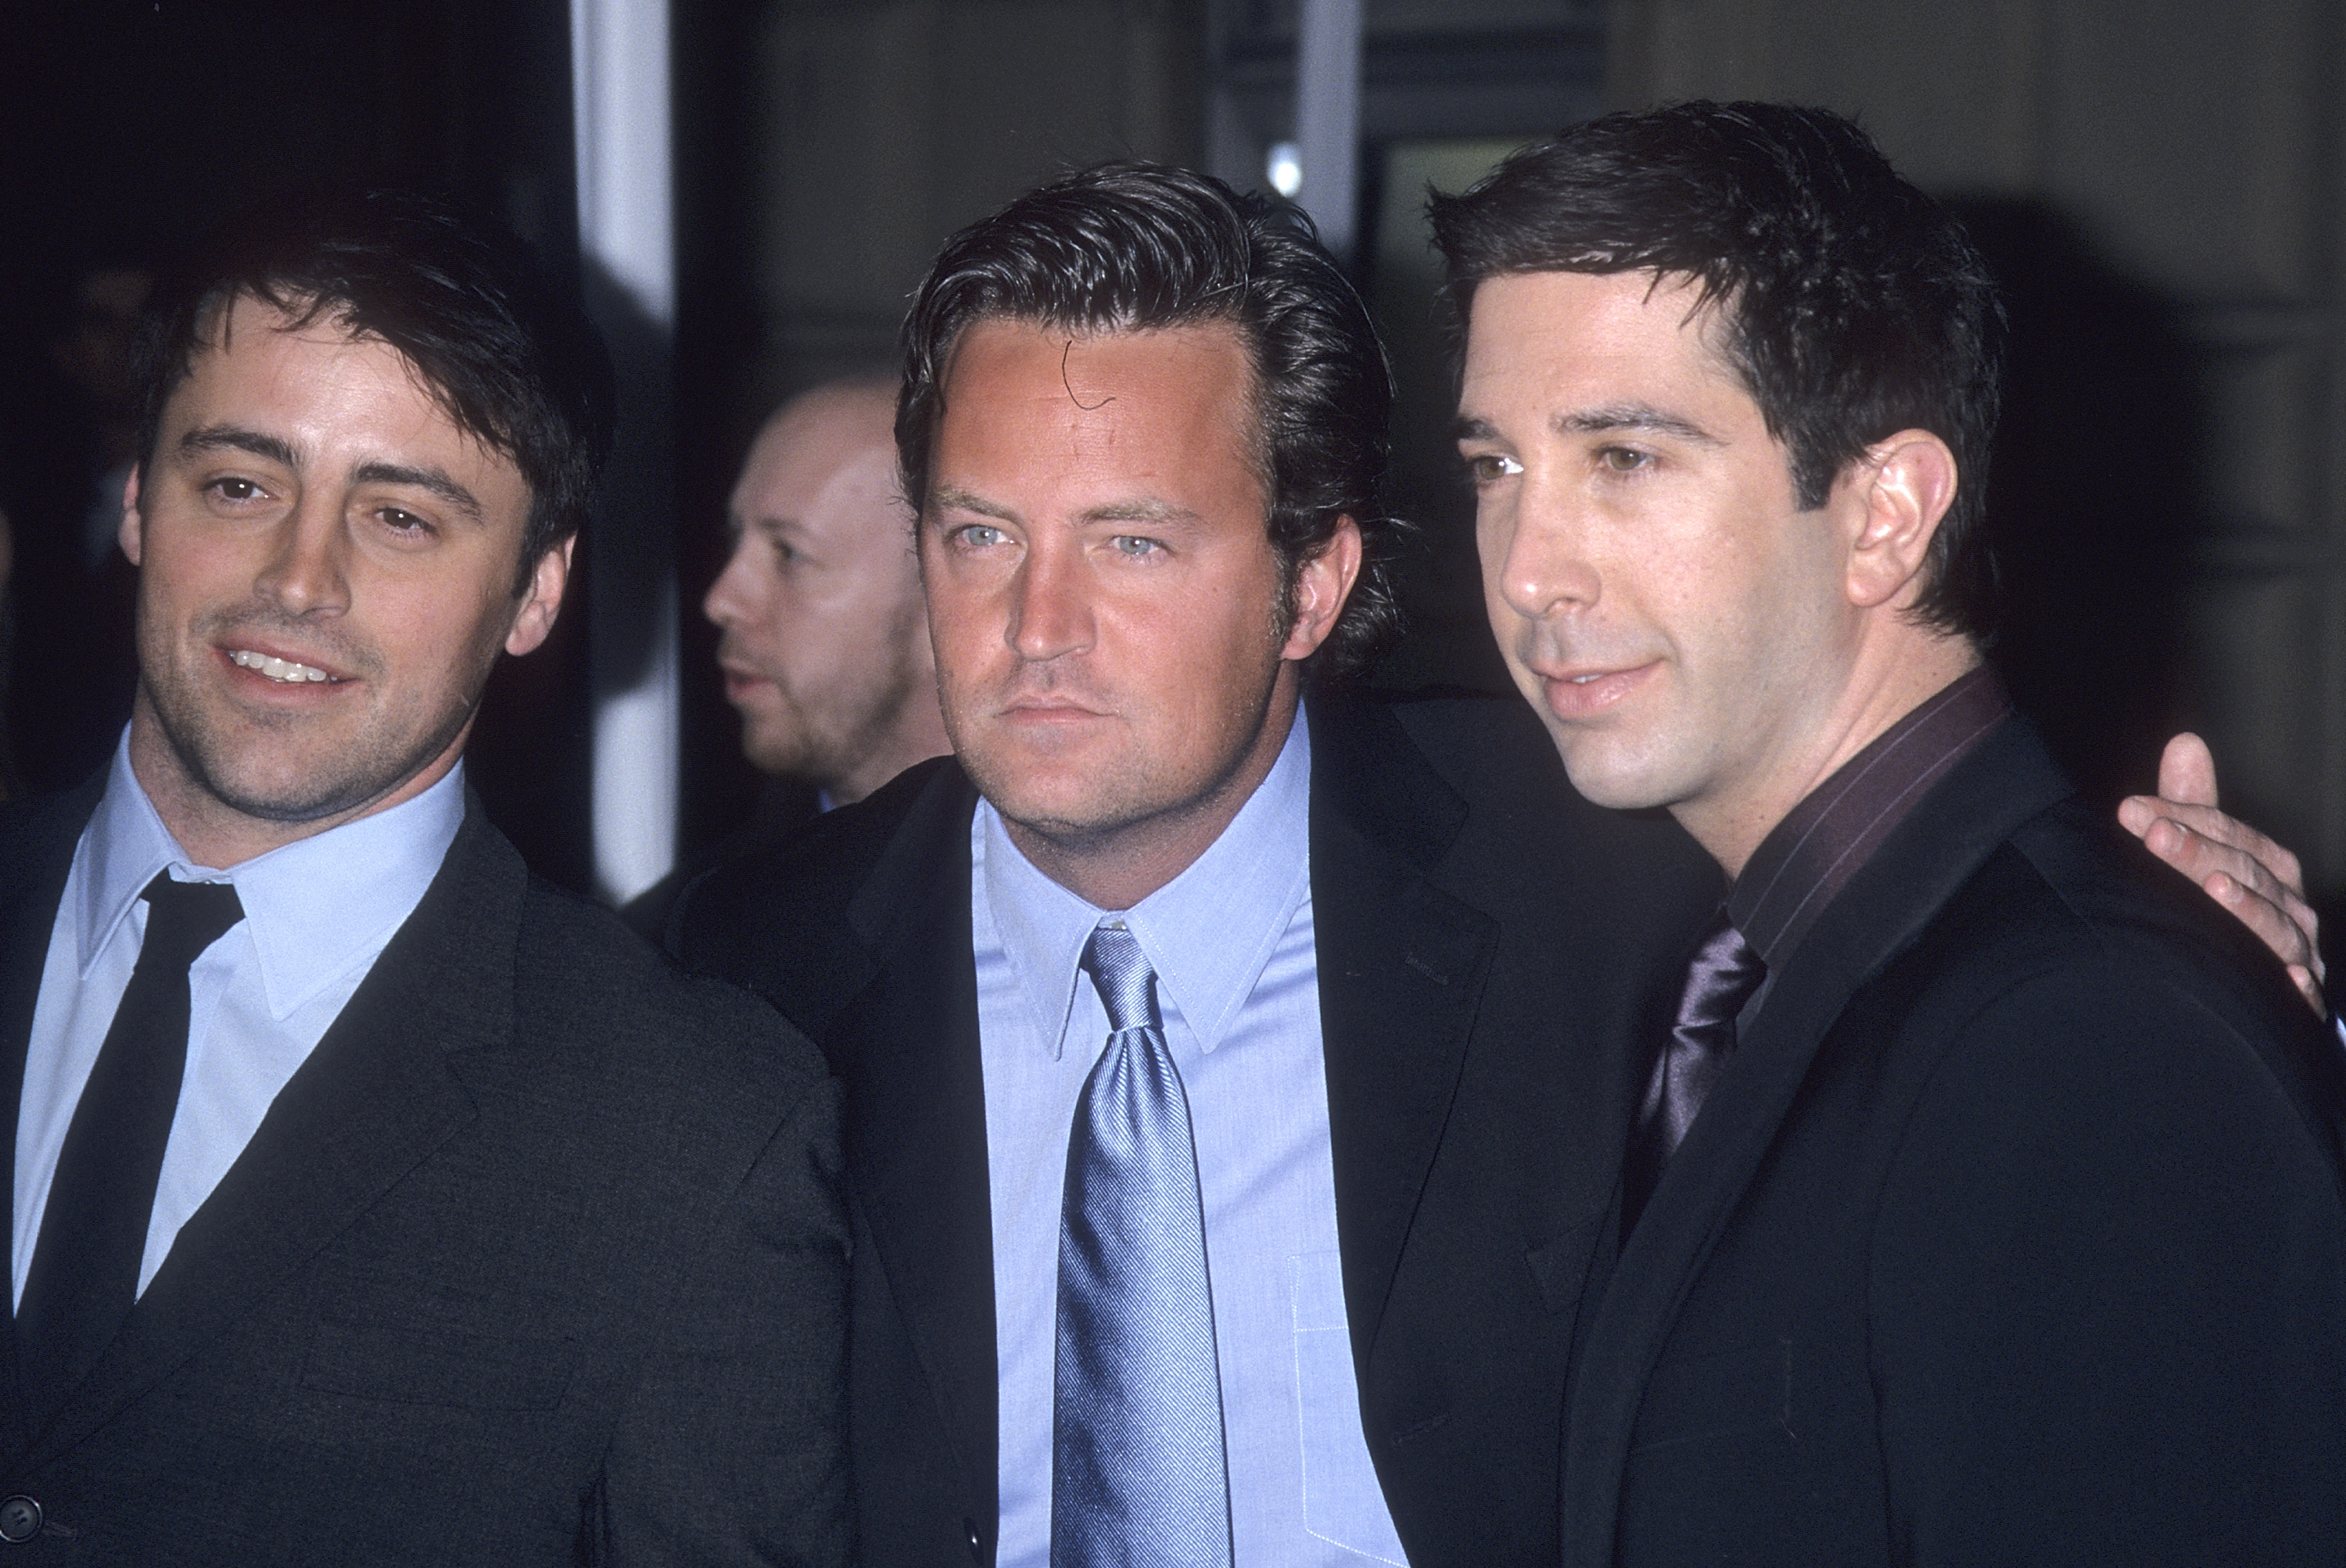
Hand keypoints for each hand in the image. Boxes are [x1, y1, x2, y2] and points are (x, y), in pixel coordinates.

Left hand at [2119, 732, 2325, 1015]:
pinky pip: (2304, 990)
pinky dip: (2297, 983)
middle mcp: (2288, 903)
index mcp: (2268, 865)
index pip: (2226, 833)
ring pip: (2274, 925)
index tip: (2130, 811)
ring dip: (2247, 907)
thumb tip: (2184, 742)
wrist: (2262, 982)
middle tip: (2153, 836)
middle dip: (2198, 853)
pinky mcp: (2299, 996)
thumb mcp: (2208, 854)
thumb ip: (2193, 806)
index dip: (2182, 818)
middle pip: (2245, 871)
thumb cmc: (2226, 908)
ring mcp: (2296, 949)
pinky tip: (2284, 976)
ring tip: (2214, 889)